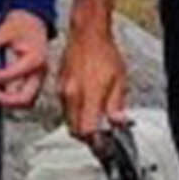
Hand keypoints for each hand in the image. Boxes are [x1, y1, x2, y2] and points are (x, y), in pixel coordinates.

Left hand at [0, 10, 49, 110]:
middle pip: (25, 98)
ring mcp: (39, 78)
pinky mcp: (35, 81)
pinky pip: (25, 97)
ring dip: (9, 101)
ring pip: (27, 102)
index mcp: (35, 59)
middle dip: (5, 99)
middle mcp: (41, 72)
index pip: (11, 75)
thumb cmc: (20, 24)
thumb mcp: (6, 28)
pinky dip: (12, 98)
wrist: (33, 20)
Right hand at [58, 22, 127, 136]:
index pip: (86, 131)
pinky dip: (75, 112)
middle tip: (101, 137)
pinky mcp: (59, 86)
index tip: (104, 146)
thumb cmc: (103, 52)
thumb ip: (117, 105)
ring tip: (96, 120)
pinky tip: (87, 106)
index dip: (95, 142)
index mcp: (87, 95)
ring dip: (80, 125)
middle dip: (87, 138)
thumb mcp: (119, 80)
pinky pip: (65, 108)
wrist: (87, 34)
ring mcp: (62, 91)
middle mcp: (71, 95)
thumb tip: (118, 122)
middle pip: (74, 130)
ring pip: (68, 120)